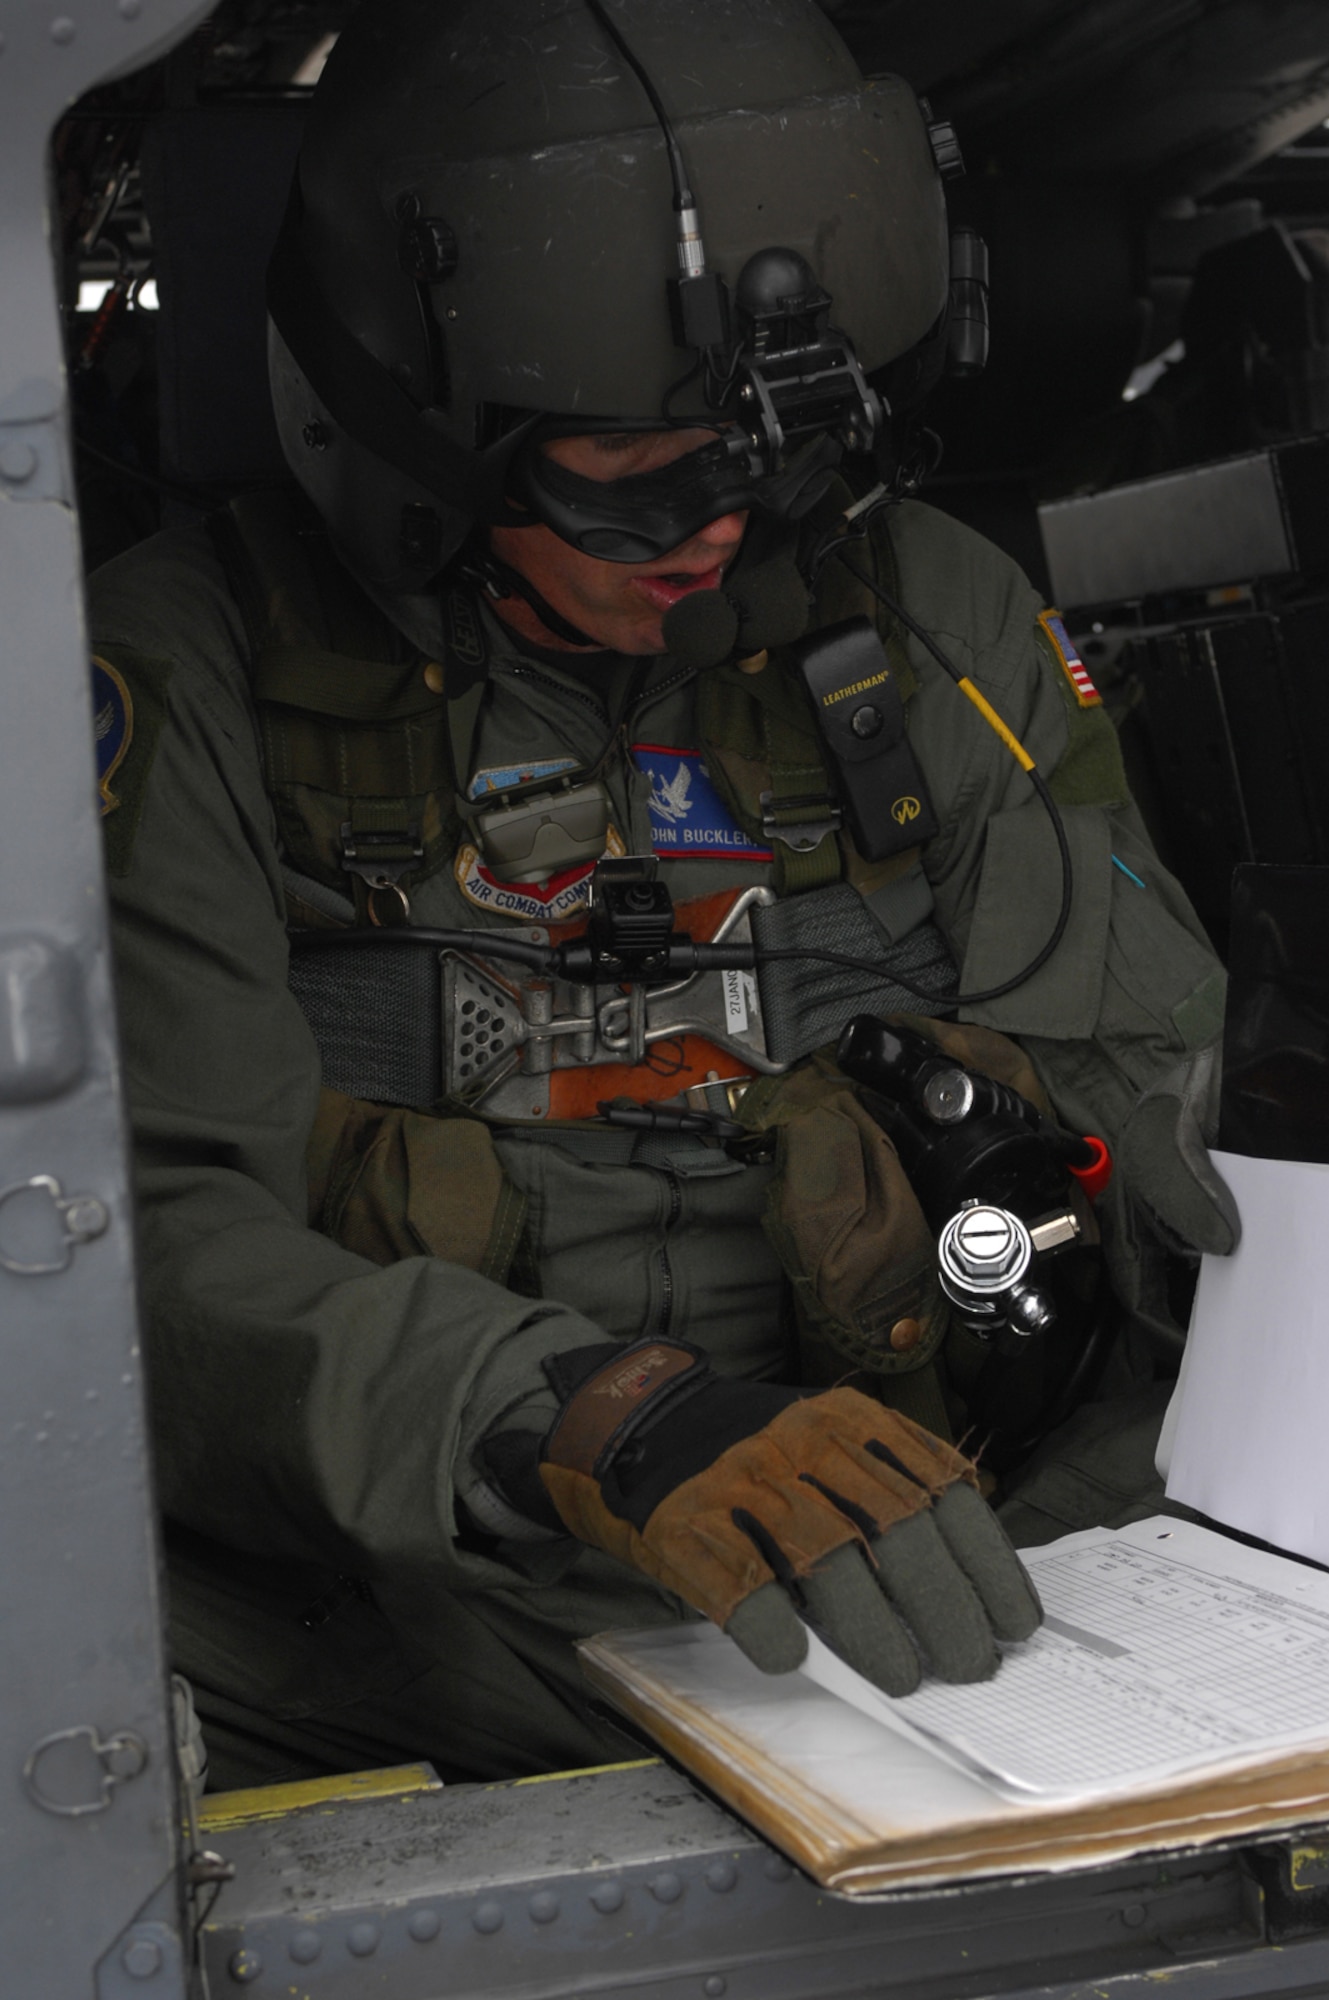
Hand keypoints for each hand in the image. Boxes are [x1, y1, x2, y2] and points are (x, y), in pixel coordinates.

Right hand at [484, 1339, 1040, 1693]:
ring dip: (875, 1627)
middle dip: (944, 1603)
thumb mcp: (827, 1446)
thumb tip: (966, 1587)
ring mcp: (743, 1480)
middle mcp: (802, 1441)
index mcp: (850, 1420)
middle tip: (971, 1663)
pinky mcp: (688, 1524)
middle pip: (895, 1523)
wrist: (640, 1427)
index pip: (940, 1487)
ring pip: (827, 1555)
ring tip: (906, 1676)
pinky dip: (774, 1626)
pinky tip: (795, 1656)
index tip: (1014, 1620)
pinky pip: (741, 1583)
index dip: (985, 1561)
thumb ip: (886, 1492)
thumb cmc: (753, 1458)